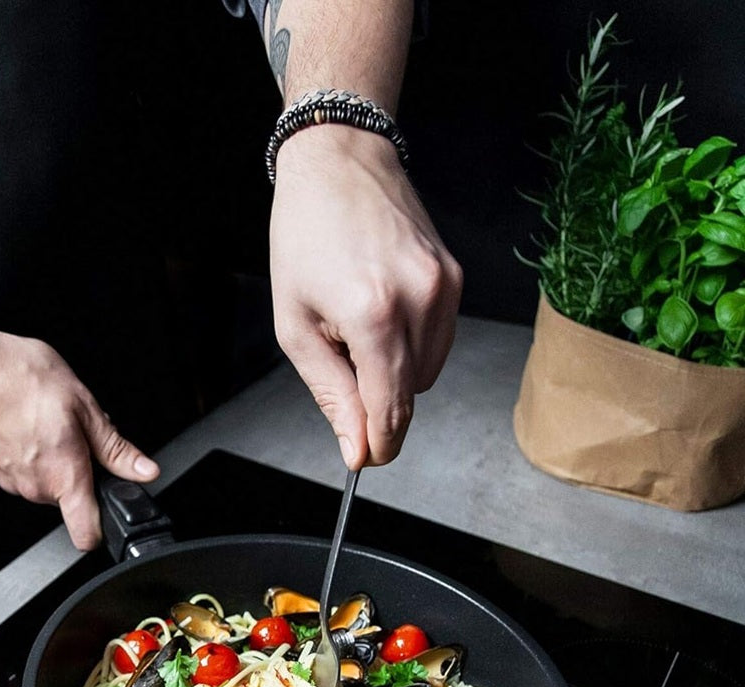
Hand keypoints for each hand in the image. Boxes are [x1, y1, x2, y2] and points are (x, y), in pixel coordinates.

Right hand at [0, 321, 158, 549]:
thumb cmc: (19, 378)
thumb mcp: (83, 405)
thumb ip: (115, 447)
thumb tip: (144, 470)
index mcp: (64, 475)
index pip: (86, 534)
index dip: (102, 530)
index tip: (108, 513)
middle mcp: (35, 487)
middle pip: (68, 497)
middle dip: (77, 469)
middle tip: (72, 432)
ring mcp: (9, 482)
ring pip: (44, 482)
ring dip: (51, 459)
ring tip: (43, 421)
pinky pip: (20, 472)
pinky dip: (26, 453)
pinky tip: (22, 424)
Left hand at [269, 125, 461, 467]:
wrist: (339, 162)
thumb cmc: (305, 237)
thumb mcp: (296, 326)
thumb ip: (332, 394)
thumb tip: (358, 448)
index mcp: (374, 315)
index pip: (391, 410)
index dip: (378, 444)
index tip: (365, 457)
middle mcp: (421, 301)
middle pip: (411, 395)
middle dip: (377, 397)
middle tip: (339, 355)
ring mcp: (445, 287)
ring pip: (428, 371)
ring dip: (394, 369)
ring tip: (358, 323)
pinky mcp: (455, 277)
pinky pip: (439, 340)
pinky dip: (411, 342)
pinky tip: (381, 306)